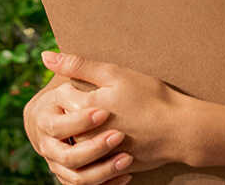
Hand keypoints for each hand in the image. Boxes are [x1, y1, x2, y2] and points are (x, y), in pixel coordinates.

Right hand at [24, 78, 132, 184]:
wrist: (122, 117)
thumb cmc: (107, 93)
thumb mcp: (99, 79)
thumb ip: (75, 68)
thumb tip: (45, 54)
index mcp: (47, 119)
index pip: (58, 127)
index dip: (80, 121)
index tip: (104, 113)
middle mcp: (51, 145)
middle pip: (67, 157)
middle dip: (93, 148)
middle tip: (118, 136)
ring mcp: (63, 164)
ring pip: (77, 178)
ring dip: (102, 171)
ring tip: (126, 160)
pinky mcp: (79, 176)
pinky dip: (106, 184)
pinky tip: (126, 175)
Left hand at [34, 51, 189, 177]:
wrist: (180, 131)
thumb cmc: (150, 98)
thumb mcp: (114, 74)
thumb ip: (78, 65)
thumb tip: (45, 56)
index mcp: (83, 109)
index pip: (58, 97)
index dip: (72, 87)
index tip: (93, 85)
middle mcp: (85, 135)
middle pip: (64, 122)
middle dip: (76, 111)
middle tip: (104, 103)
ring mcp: (98, 154)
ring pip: (77, 142)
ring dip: (84, 131)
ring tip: (109, 119)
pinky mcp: (110, 167)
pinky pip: (92, 162)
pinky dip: (98, 150)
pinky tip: (114, 136)